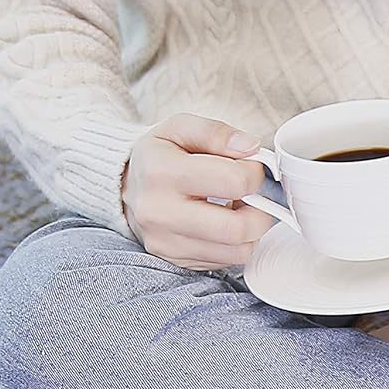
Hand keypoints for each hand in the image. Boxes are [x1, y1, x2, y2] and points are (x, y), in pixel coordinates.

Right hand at [120, 113, 275, 268]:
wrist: (127, 188)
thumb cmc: (159, 156)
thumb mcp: (179, 128)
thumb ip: (215, 132)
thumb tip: (250, 147)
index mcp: (162, 171)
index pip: (234, 181)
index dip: (255, 173)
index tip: (250, 167)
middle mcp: (160, 213)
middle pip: (237, 227)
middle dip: (262, 211)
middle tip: (256, 196)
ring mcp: (166, 242)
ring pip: (238, 250)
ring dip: (251, 230)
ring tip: (239, 208)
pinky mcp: (175, 260)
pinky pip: (227, 261)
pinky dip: (236, 243)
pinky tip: (224, 223)